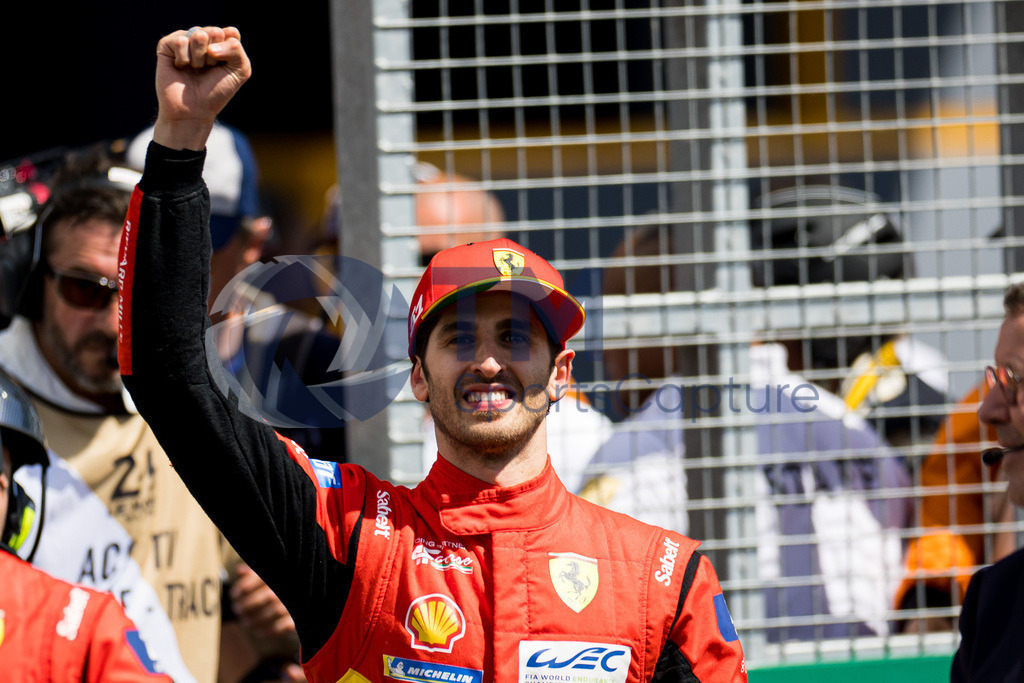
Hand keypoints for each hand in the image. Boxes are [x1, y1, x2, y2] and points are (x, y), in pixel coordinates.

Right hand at [152, 26, 250, 150]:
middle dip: (215, 56)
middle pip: (215, 32)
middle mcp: (202, 38)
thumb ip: (236, 49)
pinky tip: (180, 67)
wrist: (193, 110)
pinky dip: (184, 58)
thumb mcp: (239, 71)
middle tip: (208, 69)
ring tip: (194, 69)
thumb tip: (208, 41)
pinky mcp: (167, 45)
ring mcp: (185, 40)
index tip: (224, 68)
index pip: (231, 33)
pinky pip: (181, 40)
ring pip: (199, 35)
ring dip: (200, 59)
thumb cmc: (216, 92)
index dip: (230, 52)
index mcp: (220, 42)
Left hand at [229, 564, 299, 652]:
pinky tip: (259, 632)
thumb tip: (239, 571)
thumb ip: (256, 572)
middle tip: (237, 610)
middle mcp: (292, 586)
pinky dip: (270, 630)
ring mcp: (298, 602)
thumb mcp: (272, 573)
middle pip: (267, 596)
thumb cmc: (285, 584)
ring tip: (245, 622)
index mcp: (283, 572)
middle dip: (248, 605)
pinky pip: (285, 625)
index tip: (234, 595)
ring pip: (275, 611)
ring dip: (256, 619)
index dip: (244, 587)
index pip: (261, 578)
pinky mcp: (301, 617)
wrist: (314, 597)